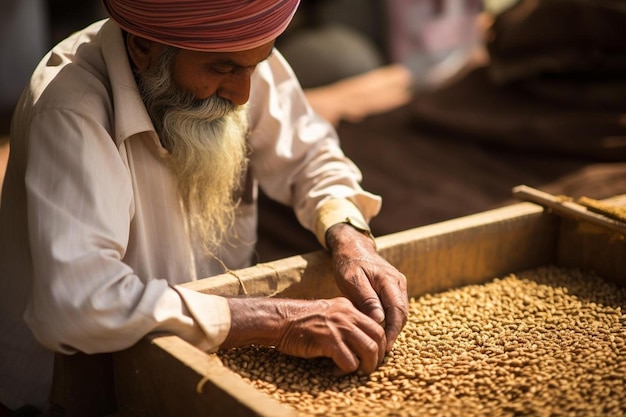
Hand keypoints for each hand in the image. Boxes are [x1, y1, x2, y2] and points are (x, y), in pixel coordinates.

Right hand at [222, 297, 385, 374]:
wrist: (280, 319)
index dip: (380, 344)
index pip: (376, 325)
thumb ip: (344, 320)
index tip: (375, 355)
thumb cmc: (300, 320)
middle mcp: (347, 315)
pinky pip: (350, 362)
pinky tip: (334, 370)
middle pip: (378, 337)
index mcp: (348, 307)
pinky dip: (346, 371)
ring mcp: (339, 327)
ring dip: (367, 366)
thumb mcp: (328, 312)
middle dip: (378, 356)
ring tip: (357, 371)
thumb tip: (359, 338)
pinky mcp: (329, 341)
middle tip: (369, 367)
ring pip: (370, 350)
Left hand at [326, 223, 408, 351]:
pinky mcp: (394, 289)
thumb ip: (366, 299)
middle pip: (402, 314)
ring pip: (400, 312)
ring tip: (380, 345)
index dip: (393, 331)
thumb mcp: (352, 280)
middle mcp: (398, 283)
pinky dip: (390, 321)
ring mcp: (398, 285)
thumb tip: (379, 320)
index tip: (384, 346)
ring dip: (392, 329)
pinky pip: (395, 308)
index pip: (398, 311)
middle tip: (382, 351)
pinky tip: (379, 331)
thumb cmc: (348, 263)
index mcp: (389, 280)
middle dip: (394, 334)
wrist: (352, 247)